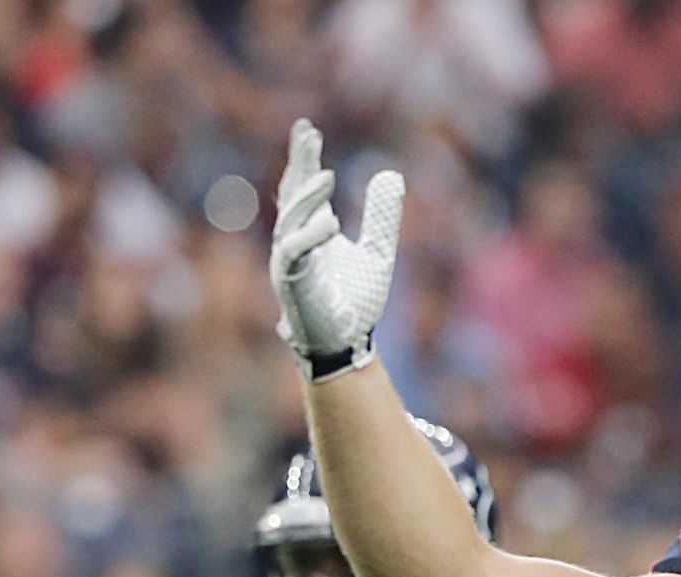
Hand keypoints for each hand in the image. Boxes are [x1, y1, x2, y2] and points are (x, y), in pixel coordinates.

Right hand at [268, 118, 403, 381]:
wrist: (347, 343)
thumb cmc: (355, 299)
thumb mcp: (378, 252)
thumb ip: (382, 217)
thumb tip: (392, 175)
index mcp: (310, 230)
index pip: (302, 186)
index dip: (303, 157)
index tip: (307, 128)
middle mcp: (293, 240)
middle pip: (290, 194)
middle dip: (298, 164)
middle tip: (308, 135)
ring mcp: (288, 261)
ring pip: (289, 219)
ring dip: (307, 197)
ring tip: (328, 175)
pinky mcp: (291, 283)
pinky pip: (293, 253)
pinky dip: (309, 235)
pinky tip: (330, 222)